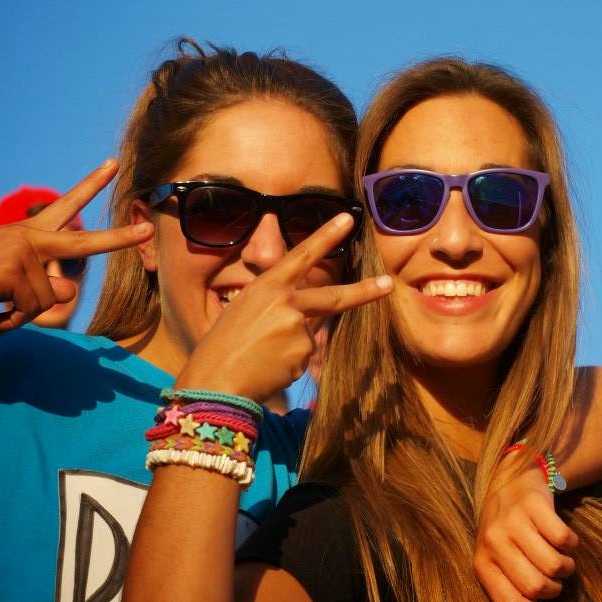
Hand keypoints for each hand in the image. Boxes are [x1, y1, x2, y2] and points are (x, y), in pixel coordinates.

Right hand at [0, 159, 152, 331]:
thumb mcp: (12, 278)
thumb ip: (45, 282)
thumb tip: (72, 290)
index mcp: (29, 234)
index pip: (65, 205)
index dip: (91, 185)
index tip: (114, 165)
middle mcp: (30, 237)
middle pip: (84, 243)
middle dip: (118, 239)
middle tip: (147, 231)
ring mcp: (23, 252)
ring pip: (47, 300)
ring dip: (23, 314)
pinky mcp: (14, 270)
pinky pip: (30, 309)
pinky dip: (11, 323)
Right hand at [175, 212, 392, 400]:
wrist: (213, 382)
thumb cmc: (221, 346)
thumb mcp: (244, 311)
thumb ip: (277, 305)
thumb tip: (305, 318)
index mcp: (266, 286)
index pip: (302, 255)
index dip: (326, 235)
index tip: (348, 219)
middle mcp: (286, 304)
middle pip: (334, 297)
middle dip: (365, 291)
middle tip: (388, 283)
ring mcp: (297, 331)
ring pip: (309, 336)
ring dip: (290, 346)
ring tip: (260, 356)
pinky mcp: (302, 357)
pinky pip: (302, 358)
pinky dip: (288, 364)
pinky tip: (266, 368)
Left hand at [474, 456, 577, 601]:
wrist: (511, 482)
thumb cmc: (508, 533)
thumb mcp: (502, 565)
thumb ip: (514, 599)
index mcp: (482, 563)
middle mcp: (493, 542)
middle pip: (536, 587)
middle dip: (553, 590)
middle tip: (554, 580)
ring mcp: (513, 522)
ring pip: (553, 565)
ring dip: (565, 568)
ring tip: (559, 560)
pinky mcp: (534, 506)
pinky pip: (565, 540)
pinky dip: (572, 545)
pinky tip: (563, 540)